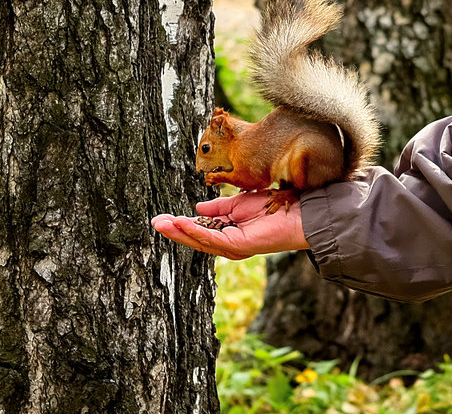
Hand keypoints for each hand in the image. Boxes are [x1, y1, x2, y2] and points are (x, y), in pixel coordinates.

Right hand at [151, 190, 309, 258]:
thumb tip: (197, 209)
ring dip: (179, 232)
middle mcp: (227, 243)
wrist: (296, 212)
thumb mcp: (238, 203)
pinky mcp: (238, 246)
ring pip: (199, 241)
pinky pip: (212, 238)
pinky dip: (195, 231)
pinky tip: (181, 223)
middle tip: (154, 223)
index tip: (161, 218)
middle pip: (194, 238)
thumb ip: (218, 208)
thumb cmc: (272, 206)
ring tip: (162, 223)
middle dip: (174, 230)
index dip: (180, 224)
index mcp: (227, 233)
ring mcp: (232, 247)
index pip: (198, 230)